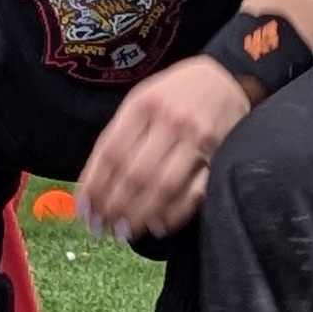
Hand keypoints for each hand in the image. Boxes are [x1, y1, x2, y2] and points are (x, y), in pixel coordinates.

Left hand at [77, 51, 251, 243]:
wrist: (228, 79)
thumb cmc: (177, 94)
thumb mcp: (143, 99)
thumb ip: (120, 135)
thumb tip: (93, 184)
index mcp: (144, 105)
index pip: (111, 152)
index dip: (94, 186)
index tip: (85, 211)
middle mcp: (170, 122)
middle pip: (135, 173)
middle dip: (114, 206)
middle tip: (101, 227)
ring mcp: (197, 141)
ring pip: (162, 186)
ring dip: (139, 214)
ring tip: (123, 232)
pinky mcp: (219, 158)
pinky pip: (194, 193)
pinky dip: (174, 214)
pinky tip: (157, 226)